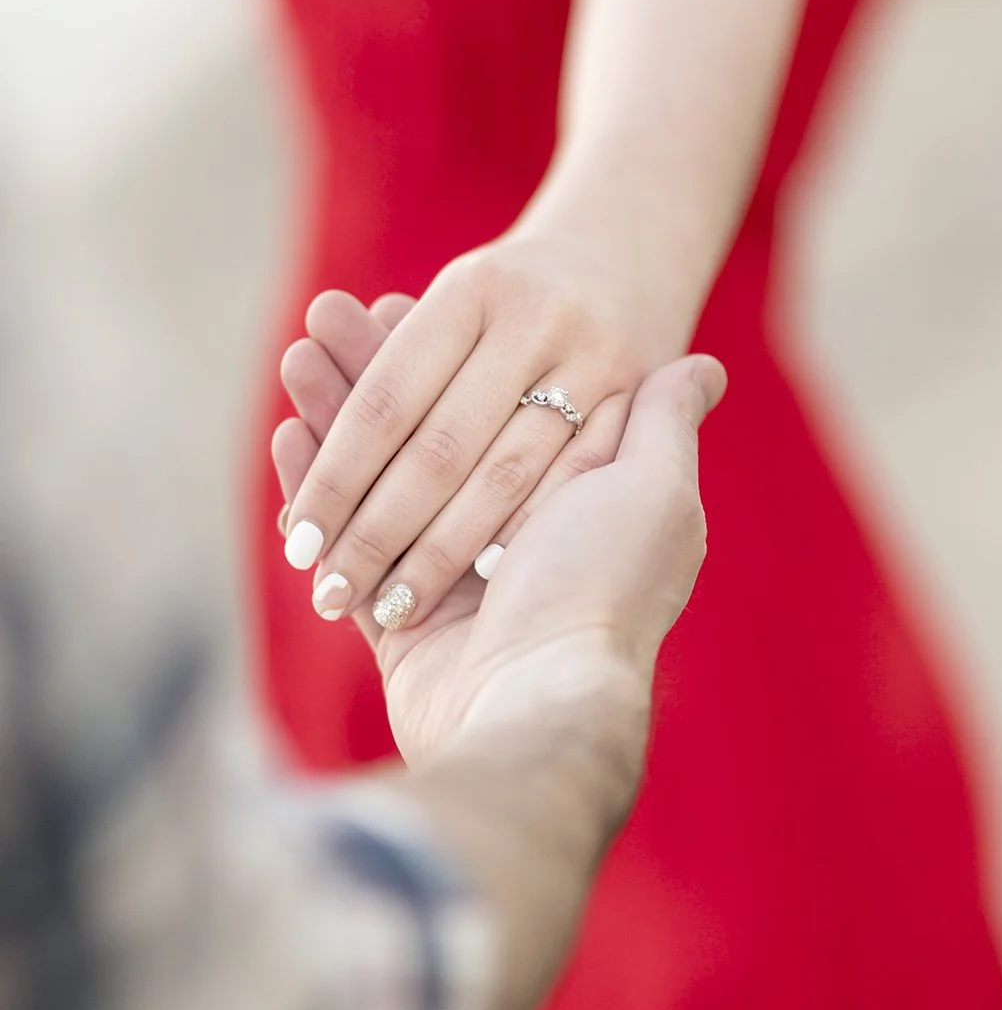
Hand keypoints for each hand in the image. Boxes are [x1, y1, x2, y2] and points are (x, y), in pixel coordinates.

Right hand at [273, 293, 724, 768]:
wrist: (541, 708)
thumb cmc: (604, 590)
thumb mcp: (655, 493)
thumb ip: (663, 424)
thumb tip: (707, 364)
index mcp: (565, 503)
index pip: (494, 402)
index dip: (449, 354)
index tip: (397, 300)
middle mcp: (507, 540)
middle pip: (424, 435)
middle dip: (373, 377)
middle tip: (326, 316)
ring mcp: (446, 583)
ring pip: (377, 482)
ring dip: (335, 419)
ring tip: (295, 356)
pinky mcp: (397, 627)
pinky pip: (345, 545)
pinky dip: (315, 490)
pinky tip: (286, 434)